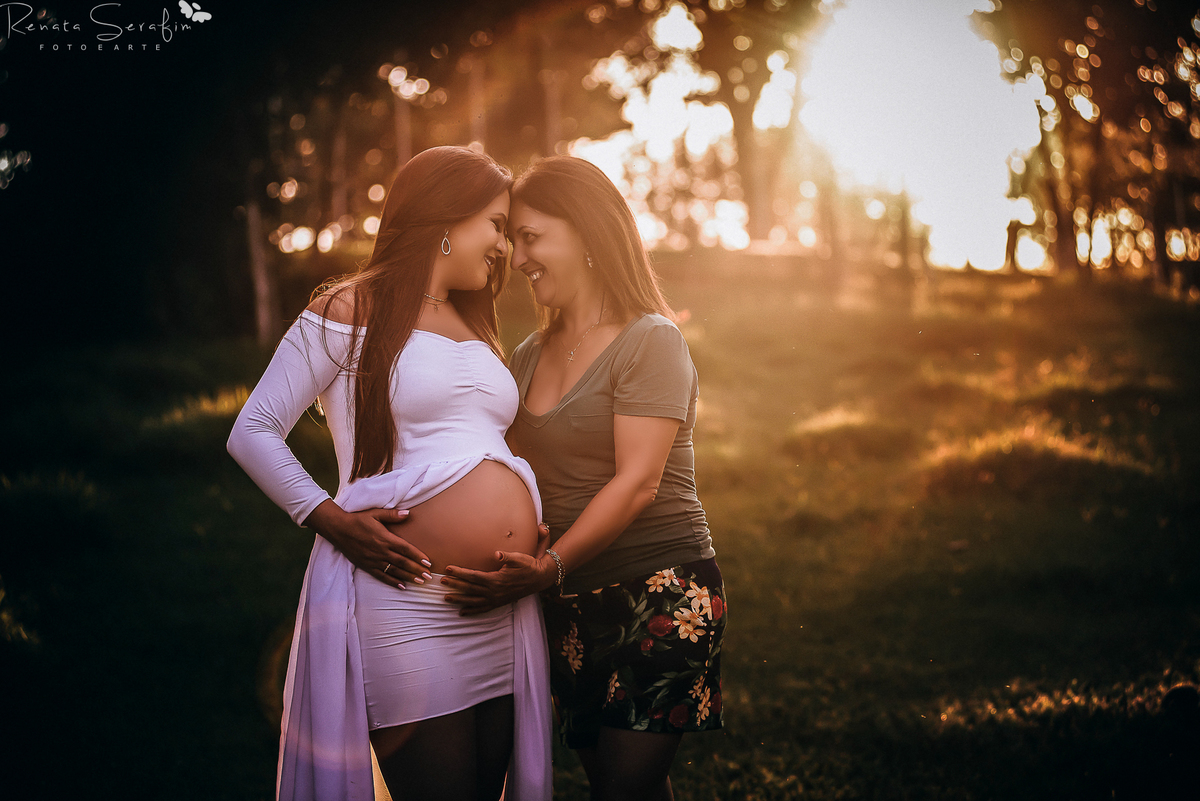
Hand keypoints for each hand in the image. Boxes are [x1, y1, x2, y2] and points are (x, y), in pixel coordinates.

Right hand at [303, 500, 431, 587]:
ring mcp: (373, 560)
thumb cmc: (358, 520)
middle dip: (417, 570)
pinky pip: (381, 576)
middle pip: (402, 562)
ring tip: (420, 582)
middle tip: (429, 576)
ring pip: (394, 571)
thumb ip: (392, 515)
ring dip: (408, 577)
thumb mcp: (375, 514)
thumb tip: (408, 514)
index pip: (405, 549)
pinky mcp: (366, 566)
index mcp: (385, 538)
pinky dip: (392, 582)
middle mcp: (381, 551)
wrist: (338, 529)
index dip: (418, 556)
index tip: (428, 562)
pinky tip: (402, 586)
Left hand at [442, 524, 556, 614]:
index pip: (473, 576)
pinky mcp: (499, 602)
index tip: (448, 569)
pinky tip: (462, 612)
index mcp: (496, 580)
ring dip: (459, 599)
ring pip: (473, 601)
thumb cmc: (528, 565)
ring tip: (446, 598)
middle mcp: (494, 592)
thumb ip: (507, 556)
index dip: (460, 573)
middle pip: (470, 589)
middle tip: (441, 582)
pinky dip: (472, 611)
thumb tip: (496, 553)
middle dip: (455, 585)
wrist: (539, 578)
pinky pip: (483, 609)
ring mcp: (496, 599)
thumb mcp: (519, 558)